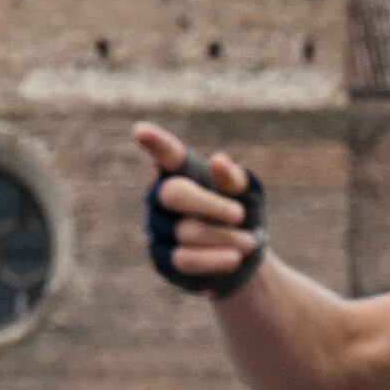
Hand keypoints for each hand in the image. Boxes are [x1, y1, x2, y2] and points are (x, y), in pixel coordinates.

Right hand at [127, 123, 264, 291]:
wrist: (243, 257)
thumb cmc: (241, 214)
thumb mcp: (247, 195)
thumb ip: (235, 180)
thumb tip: (219, 160)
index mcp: (184, 172)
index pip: (168, 154)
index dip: (155, 143)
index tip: (140, 130)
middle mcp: (162, 196)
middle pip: (174, 193)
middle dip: (211, 205)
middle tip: (240, 215)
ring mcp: (158, 227)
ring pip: (186, 231)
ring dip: (224, 237)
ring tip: (249, 243)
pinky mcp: (162, 259)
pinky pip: (184, 259)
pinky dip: (213, 259)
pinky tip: (233, 259)